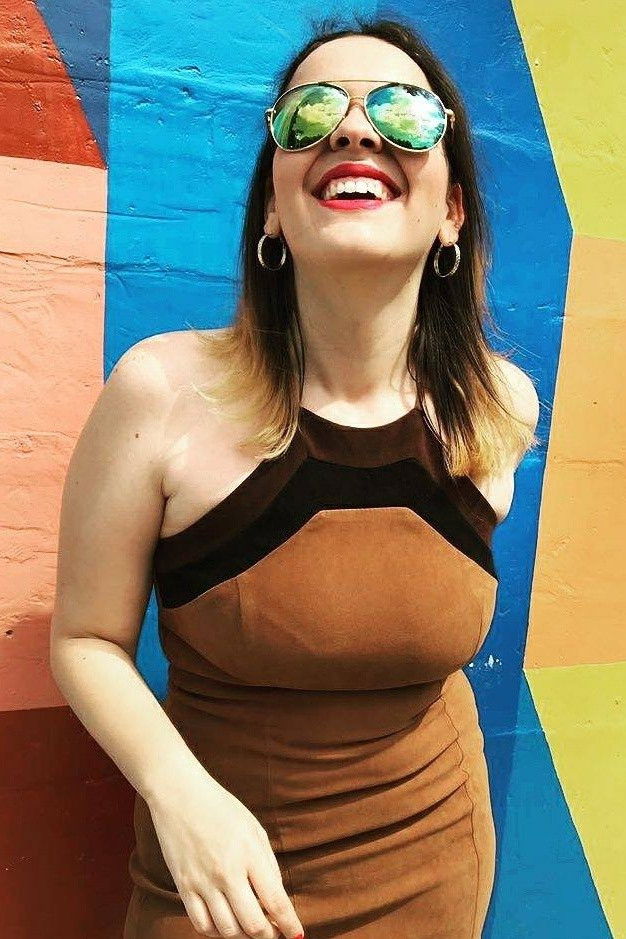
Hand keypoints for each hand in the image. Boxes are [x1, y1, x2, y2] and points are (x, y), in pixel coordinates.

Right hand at [148, 772, 304, 937]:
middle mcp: (227, 871)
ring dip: (244, 937)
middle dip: (268, 937)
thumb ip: (268, 865)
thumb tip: (276, 900)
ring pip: (228, 931)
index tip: (297, 936)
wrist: (180, 794)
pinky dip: (217, 933)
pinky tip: (226, 924)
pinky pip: (201, 925)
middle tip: (273, 933)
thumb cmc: (222, 808)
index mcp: (250, 853)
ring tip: (250, 928)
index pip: (275, 901)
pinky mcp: (183, 886)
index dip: (289, 925)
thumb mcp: (254, 829)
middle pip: (253, 924)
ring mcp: (203, 881)